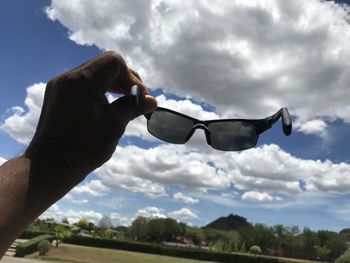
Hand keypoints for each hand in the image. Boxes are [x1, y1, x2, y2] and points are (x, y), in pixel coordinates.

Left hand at [25, 51, 156, 178]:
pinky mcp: (59, 93)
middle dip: (124, 79)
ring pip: (95, 71)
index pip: (113, 62)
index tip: (139, 98)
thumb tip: (153, 100)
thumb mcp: (113, 126)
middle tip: (136, 99)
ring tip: (125, 100)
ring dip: (113, 82)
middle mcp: (68, 78)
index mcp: (81, 83)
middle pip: (104, 64)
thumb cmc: (83, 150)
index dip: (131, 78)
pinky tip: (108, 103)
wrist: (50, 166)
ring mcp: (61, 84)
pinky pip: (84, 81)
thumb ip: (132, 107)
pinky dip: (100, 87)